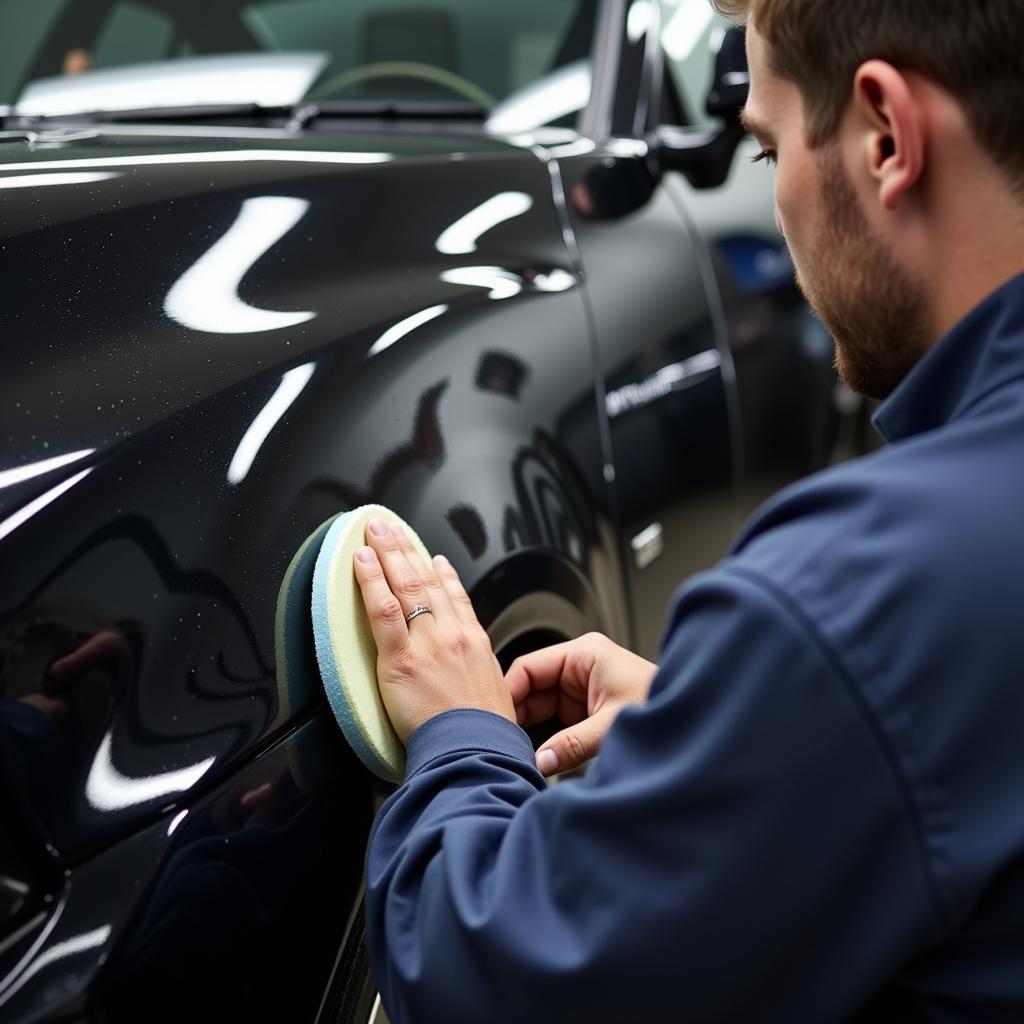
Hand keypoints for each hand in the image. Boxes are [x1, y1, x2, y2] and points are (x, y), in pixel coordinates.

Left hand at [353, 519, 514, 743]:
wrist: (476, 753)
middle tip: (391, 529)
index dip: (443, 575)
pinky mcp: (402, 658)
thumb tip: (470, 684)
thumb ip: (477, 680)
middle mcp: (453, 636)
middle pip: (427, 582)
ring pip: (406, 586)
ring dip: (389, 553)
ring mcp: (428, 643)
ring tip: (374, 533)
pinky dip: (372, 581)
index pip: (457, 599)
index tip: (434, 561)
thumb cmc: (483, 737)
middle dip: (407, 551)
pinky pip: (383, 610)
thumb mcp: (495, 698)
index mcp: (476, 645)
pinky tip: (362, 562)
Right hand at [505, 633, 655, 776]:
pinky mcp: (589, 709)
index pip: (528, 667)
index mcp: (584, 654)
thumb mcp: (612, 727)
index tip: (494, 721)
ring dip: (531, 729)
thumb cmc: (665, 706)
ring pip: (541, 706)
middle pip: (531, 687)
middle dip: (517, 715)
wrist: (699, 719)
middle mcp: (581, 667)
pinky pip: (556, 720)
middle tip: (500, 742)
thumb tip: (539, 761)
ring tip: (515, 750)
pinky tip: (538, 754)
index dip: (508, 695)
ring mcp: (584, 688)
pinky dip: (546, 737)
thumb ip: (571, 744)